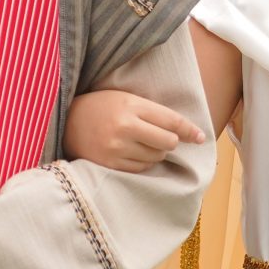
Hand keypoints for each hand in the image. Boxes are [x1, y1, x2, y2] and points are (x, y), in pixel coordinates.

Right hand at [62, 88, 205, 172]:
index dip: (189, 130)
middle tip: (160, 137)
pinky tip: (132, 152)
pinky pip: (141, 169)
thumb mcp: (127, 99)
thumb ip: (154, 113)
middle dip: (169, 141)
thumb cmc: (103, 107)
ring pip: (155, 158)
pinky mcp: (110, 164)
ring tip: (140, 142)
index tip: (201, 137)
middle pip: (167, 142)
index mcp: (131, 106)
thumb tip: (187, 133)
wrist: (67, 121)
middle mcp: (125, 127)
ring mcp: (116, 148)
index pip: (171, 121)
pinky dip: (142, 162)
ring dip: (155, 152)